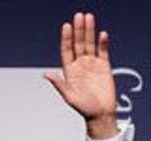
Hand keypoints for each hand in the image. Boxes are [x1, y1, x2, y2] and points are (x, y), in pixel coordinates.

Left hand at [43, 12, 118, 139]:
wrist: (101, 115)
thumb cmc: (84, 108)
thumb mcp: (69, 96)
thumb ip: (59, 84)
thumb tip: (45, 74)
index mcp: (70, 71)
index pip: (67, 50)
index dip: (66, 38)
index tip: (66, 26)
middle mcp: (80, 65)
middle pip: (79, 43)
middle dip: (78, 30)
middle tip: (79, 15)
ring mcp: (92, 64)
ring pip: (90, 44)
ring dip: (89, 31)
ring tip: (89, 17)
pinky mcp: (104, 67)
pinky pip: (103, 51)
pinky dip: (103, 43)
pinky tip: (102, 34)